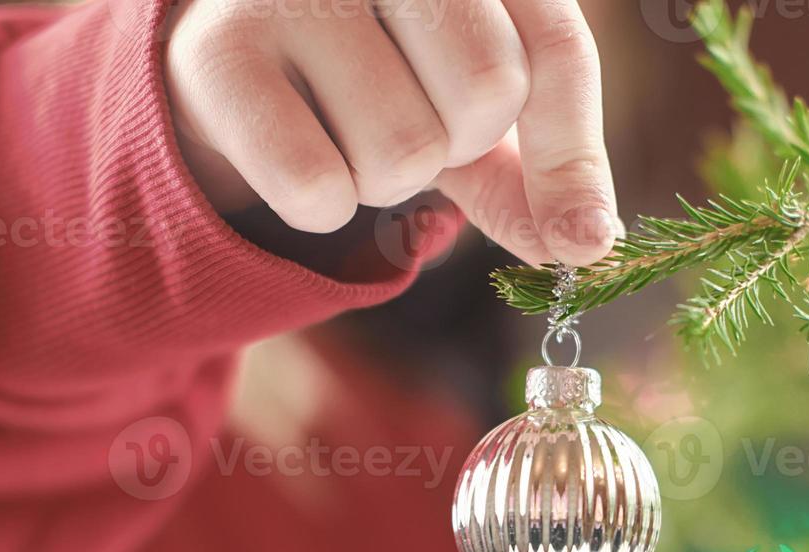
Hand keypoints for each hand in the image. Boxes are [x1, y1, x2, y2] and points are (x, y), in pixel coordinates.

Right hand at [164, 0, 618, 266]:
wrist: (234, 56)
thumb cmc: (379, 75)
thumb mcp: (469, 109)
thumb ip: (538, 169)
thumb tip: (589, 245)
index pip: (556, 49)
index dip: (573, 159)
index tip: (581, 237)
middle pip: (486, 95)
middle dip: (456, 146)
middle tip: (405, 120)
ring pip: (404, 150)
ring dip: (383, 180)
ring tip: (342, 130)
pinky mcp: (219, 52)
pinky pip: (318, 187)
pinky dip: (321, 207)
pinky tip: (297, 154)